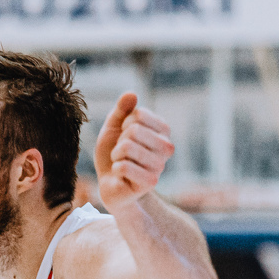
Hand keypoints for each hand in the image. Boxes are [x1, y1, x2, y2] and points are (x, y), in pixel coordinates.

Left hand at [94, 93, 173, 212]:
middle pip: (134, 130)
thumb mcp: (113, 127)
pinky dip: (115, 169)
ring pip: (127, 147)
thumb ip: (121, 110)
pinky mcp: (151, 182)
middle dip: (119, 141)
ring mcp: (160, 165)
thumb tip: (131, 94)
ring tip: (121, 162)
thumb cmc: (114, 153)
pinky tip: (121, 175)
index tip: (124, 136)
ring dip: (116, 155)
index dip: (123, 124)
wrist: (110, 183)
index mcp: (163, 130)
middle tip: (121, 153)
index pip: (138, 114)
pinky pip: (124, 166)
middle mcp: (167, 147)